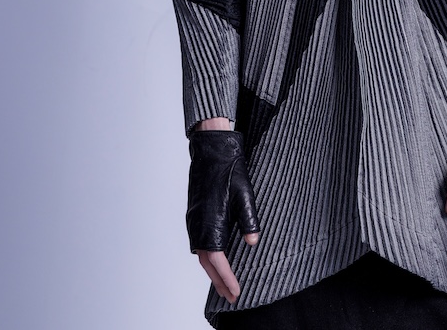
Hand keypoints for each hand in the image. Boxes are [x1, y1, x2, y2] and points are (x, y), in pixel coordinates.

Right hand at [187, 130, 259, 302]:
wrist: (211, 149)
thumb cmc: (229, 169)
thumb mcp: (244, 194)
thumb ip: (249, 220)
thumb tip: (253, 244)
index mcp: (209, 222)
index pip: (218, 261)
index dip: (227, 278)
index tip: (237, 292)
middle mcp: (197, 225)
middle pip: (207, 263)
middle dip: (219, 281)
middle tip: (232, 296)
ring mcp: (193, 220)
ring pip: (202, 254)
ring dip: (213, 270)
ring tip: (226, 283)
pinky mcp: (194, 214)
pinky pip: (200, 242)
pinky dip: (208, 256)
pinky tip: (218, 258)